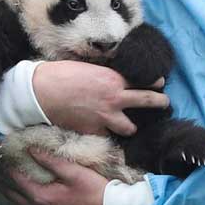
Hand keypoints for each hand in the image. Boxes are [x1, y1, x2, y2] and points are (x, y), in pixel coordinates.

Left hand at [0, 149, 106, 204]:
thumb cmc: (97, 192)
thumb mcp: (75, 172)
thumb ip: (51, 160)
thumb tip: (30, 149)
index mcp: (41, 196)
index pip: (13, 178)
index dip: (2, 164)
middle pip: (8, 192)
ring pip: (15, 201)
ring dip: (4, 188)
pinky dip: (15, 196)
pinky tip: (15, 190)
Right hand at [33, 60, 167, 135]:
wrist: (40, 91)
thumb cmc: (60, 74)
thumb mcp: (88, 67)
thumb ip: (106, 74)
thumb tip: (113, 77)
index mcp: (114, 80)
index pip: (145, 82)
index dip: (154, 83)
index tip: (158, 84)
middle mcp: (114, 99)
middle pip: (148, 102)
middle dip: (159, 103)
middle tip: (164, 103)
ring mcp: (104, 118)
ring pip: (129, 128)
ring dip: (128, 126)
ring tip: (126, 124)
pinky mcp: (92, 131)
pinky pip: (106, 136)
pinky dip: (105, 134)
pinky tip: (101, 130)